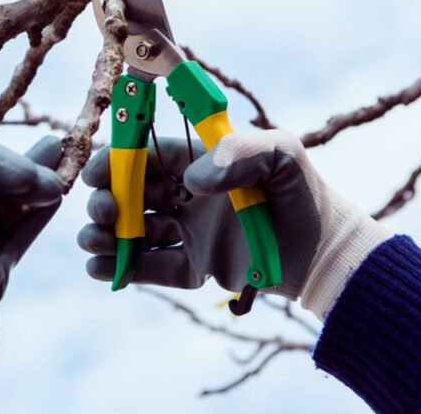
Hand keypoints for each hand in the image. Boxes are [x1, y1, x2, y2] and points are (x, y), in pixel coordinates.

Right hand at [78, 130, 389, 318]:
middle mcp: (187, 196)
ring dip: (106, 236)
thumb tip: (191, 181)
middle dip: (106, 202)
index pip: (145, 157)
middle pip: (131, 195)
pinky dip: (125, 269)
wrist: (327, 254)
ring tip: (93, 243)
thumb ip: (238, 151)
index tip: (95, 174)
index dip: (115, 163)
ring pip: (135, 233)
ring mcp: (189, 233)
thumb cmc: (303, 194)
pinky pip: (154, 269)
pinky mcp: (196, 268)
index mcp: (198, 163)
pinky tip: (102, 269)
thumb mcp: (280, 154)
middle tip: (104, 213)